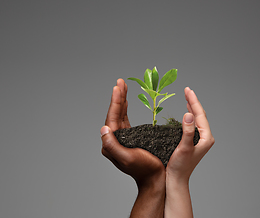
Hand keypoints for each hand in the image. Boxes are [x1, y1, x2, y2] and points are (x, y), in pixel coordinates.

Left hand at [101, 79, 164, 216]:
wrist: (155, 178)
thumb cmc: (144, 168)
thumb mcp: (127, 158)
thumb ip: (113, 145)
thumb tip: (103, 129)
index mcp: (111, 143)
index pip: (112, 118)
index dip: (115, 102)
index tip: (118, 87)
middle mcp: (114, 139)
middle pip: (115, 114)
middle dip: (118, 97)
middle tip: (120, 82)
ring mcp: (122, 138)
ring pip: (120, 115)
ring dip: (121, 100)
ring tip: (123, 86)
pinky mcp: (130, 137)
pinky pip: (125, 119)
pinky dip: (125, 109)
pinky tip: (126, 102)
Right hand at [164, 87, 213, 217]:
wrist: (176, 179)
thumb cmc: (180, 166)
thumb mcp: (184, 148)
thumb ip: (187, 131)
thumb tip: (188, 114)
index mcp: (206, 138)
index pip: (200, 115)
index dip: (193, 101)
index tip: (187, 90)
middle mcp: (205, 138)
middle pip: (200, 115)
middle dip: (193, 102)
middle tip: (187, 90)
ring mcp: (199, 139)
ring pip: (197, 119)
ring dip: (191, 107)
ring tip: (187, 97)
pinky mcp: (193, 141)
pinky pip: (192, 124)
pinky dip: (189, 115)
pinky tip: (186, 112)